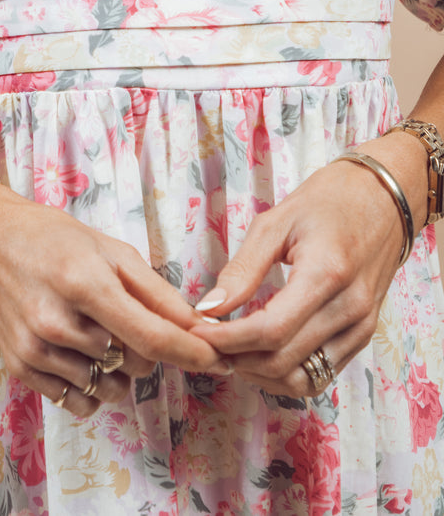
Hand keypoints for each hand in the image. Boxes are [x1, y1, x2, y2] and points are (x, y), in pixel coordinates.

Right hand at [0, 187, 225, 416]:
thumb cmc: (53, 237)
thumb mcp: (110, 250)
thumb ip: (156, 292)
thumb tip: (199, 326)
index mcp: (85, 284)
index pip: (153, 337)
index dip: (193, 354)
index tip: (222, 362)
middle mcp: (57, 323)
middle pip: (135, 364)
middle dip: (147, 349)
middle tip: (127, 317)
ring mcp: (35, 350)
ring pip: (108, 387)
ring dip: (117, 369)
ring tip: (98, 332)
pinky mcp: (20, 368)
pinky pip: (76, 400)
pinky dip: (90, 384)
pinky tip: (79, 352)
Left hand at [190, 134, 427, 398]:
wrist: (382, 199)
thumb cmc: (327, 203)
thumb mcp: (276, 222)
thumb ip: (243, 269)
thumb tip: (209, 308)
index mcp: (326, 273)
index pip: (271, 330)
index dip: (228, 339)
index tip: (196, 332)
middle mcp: (350, 309)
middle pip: (283, 360)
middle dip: (235, 357)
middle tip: (204, 341)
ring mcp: (361, 327)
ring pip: (301, 379)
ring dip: (257, 372)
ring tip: (228, 348)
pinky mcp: (363, 337)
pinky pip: (320, 375)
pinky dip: (283, 372)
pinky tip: (258, 351)